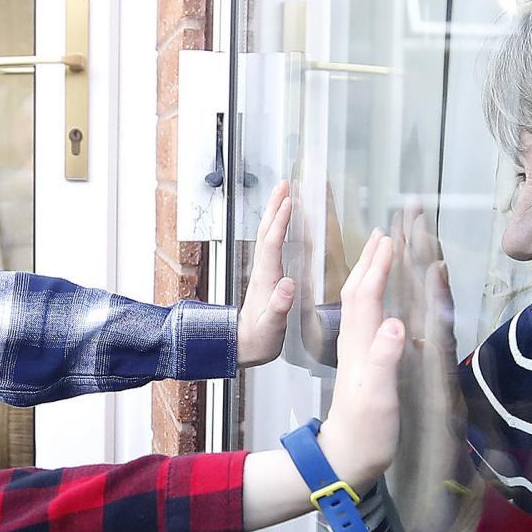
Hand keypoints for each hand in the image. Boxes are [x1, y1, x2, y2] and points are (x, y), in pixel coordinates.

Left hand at [236, 181, 297, 366]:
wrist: (242, 348)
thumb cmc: (257, 341)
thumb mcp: (270, 328)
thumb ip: (278, 307)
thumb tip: (288, 284)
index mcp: (266, 281)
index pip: (272, 243)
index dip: (280, 221)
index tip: (289, 200)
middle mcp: (263, 273)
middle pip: (267, 232)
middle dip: (275, 207)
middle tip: (285, 184)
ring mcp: (263, 274)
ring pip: (267, 236)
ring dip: (275, 213)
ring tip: (284, 195)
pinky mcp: (266, 278)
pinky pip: (272, 246)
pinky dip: (277, 229)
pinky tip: (283, 225)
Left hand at [315, 231, 405, 488]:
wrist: (346, 460)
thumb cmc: (365, 433)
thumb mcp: (378, 398)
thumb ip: (385, 360)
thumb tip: (396, 323)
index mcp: (359, 346)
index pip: (366, 296)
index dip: (377, 267)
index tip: (387, 238)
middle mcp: (354, 344)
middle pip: (359, 292)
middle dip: (370, 260)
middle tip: (382, 231)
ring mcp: (357, 353)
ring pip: (360, 304)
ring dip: (369, 274)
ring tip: (379, 252)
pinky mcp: (362, 364)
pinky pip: (366, 320)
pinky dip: (374, 299)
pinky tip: (381, 299)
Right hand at [384, 216, 480, 531]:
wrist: (429, 514)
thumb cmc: (414, 477)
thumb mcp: (412, 425)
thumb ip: (397, 372)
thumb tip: (398, 327)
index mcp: (427, 370)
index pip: (424, 306)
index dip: (417, 269)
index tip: (414, 231)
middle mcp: (429, 369)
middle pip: (422, 300)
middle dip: (415, 256)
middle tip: (411, 213)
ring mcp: (425, 379)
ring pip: (421, 314)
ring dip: (415, 275)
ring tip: (409, 237)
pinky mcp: (423, 392)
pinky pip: (420, 340)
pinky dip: (417, 311)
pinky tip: (412, 294)